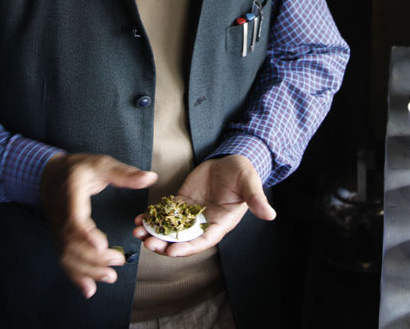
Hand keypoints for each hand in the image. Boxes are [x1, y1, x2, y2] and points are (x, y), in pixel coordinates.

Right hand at [39, 153, 157, 298]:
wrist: (49, 175)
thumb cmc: (78, 168)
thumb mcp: (100, 163)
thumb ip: (124, 173)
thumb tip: (151, 178)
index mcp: (70, 195)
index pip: (74, 219)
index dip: (86, 234)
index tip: (102, 246)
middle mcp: (60, 216)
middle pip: (72, 243)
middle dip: (94, 257)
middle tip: (119, 261)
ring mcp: (58, 230)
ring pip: (68, 255)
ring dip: (88, 270)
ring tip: (111, 278)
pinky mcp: (60, 239)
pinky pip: (64, 259)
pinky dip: (76, 276)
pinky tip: (90, 290)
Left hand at [132, 155, 275, 257]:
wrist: (231, 159)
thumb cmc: (243, 172)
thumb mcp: (250, 184)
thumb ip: (256, 199)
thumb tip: (271, 214)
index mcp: (221, 224)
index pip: (203, 241)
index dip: (188, 248)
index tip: (172, 251)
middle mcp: (204, 223)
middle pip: (182, 240)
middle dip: (164, 243)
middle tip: (148, 242)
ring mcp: (191, 214)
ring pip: (170, 229)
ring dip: (154, 233)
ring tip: (138, 232)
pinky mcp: (182, 201)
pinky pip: (165, 213)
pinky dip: (152, 218)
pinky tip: (139, 218)